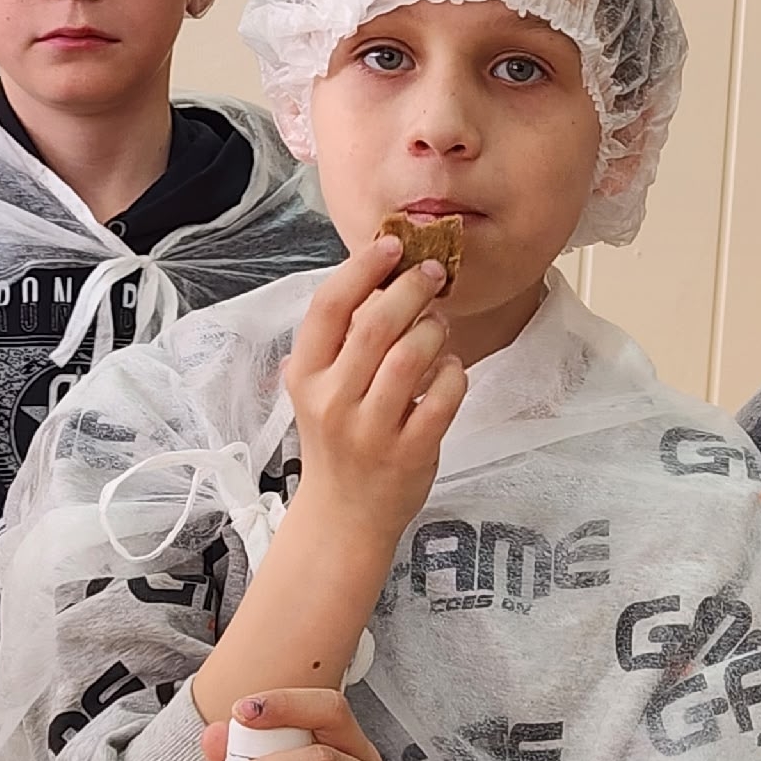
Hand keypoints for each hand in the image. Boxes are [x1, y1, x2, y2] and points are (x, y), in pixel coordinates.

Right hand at [282, 233, 467, 544]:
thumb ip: (337, 343)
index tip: (391, 245)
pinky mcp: (410, 452)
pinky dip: (454, 374)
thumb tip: (376, 277)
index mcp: (307, 375)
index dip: (361, 269)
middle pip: (375, 325)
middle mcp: (333, 400)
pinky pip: (443, 397)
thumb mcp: (318, 391)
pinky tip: (450, 371)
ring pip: (411, 358)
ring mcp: (371, 429)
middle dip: (410, 289)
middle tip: (433, 274)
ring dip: (434, 331)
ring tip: (440, 326)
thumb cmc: (337, 441)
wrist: (344, 515)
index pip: (328, 308)